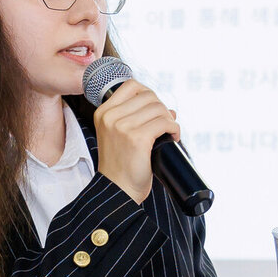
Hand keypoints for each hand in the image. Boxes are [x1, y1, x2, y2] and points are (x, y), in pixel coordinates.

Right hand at [91, 78, 177, 203]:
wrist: (117, 191)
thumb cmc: (120, 166)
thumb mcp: (118, 136)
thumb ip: (135, 118)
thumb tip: (169, 110)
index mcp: (103, 113)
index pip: (131, 85)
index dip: (148, 94)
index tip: (154, 109)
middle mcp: (110, 117)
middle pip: (148, 96)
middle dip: (161, 109)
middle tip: (163, 125)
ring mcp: (123, 127)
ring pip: (158, 108)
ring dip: (169, 120)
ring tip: (169, 132)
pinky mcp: (138, 138)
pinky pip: (165, 122)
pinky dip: (174, 129)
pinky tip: (173, 137)